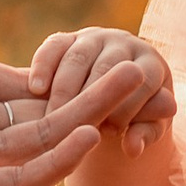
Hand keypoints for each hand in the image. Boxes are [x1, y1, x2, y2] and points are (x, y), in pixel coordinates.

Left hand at [0, 0, 155, 185]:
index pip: (29, 85)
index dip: (71, 74)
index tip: (116, 54)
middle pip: (48, 115)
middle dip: (95, 96)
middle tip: (143, 68)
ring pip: (42, 146)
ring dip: (88, 122)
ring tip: (132, 87)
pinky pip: (14, 180)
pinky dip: (51, 163)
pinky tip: (82, 132)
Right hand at [28, 25, 174, 158]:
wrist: (110, 98)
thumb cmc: (132, 117)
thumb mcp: (142, 128)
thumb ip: (141, 136)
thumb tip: (133, 148)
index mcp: (150, 64)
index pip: (141, 81)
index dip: (125, 106)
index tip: (110, 133)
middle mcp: (123, 43)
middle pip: (107, 67)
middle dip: (90, 100)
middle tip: (76, 129)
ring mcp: (93, 38)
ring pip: (76, 58)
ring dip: (63, 90)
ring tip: (53, 119)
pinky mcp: (66, 39)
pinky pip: (52, 47)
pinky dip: (43, 65)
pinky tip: (36, 89)